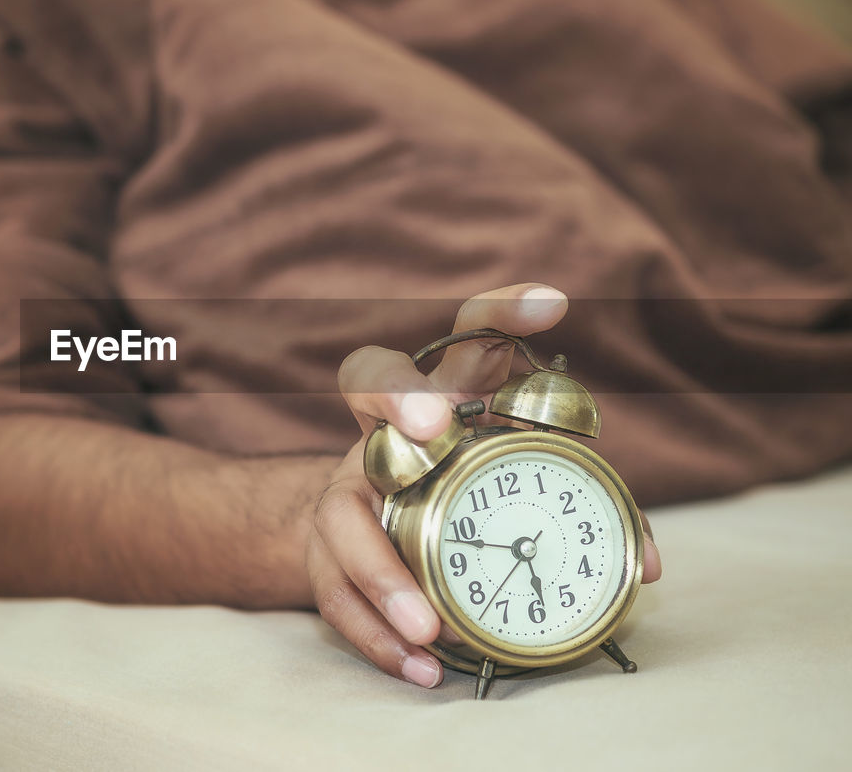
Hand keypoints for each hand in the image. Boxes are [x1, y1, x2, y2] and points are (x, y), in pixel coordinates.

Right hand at [307, 283, 662, 689]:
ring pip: (343, 513)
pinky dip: (376, 636)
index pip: (467, 339)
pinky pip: (336, 593)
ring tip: (429, 625)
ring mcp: (345, 490)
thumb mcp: (520, 493)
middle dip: (400, 395)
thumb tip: (646, 565)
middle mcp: (384, 432)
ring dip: (384, 568)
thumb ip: (582, 516)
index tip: (552, 303)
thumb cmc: (459, 501)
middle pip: (369, 382)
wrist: (362, 537)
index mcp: (445, 400)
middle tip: (433, 425)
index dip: (501, 313)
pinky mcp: (323, 553)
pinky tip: (420, 667)